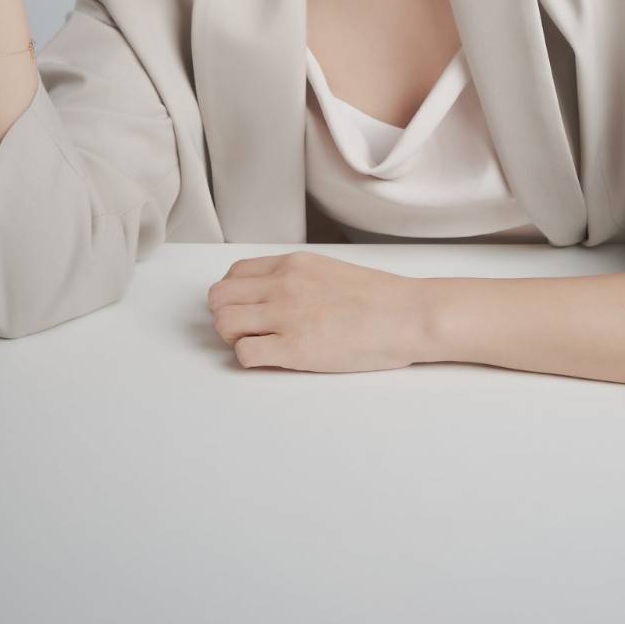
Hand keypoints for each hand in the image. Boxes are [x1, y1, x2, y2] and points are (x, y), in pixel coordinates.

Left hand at [207, 250, 428, 371]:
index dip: (233, 295)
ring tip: (258, 344)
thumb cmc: (377, 298)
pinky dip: (249, 359)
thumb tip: (273, 295)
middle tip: (246, 330)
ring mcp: (286, 316)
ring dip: (232, 338)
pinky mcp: (294, 349)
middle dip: (226, 316)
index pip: (234, 274)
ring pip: (224, 323)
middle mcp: (282, 285)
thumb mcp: (328, 270)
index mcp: (292, 264)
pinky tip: (272, 358)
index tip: (245, 308)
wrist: (405, 314)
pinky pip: (244, 355)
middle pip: (219, 297)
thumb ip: (296, 278)